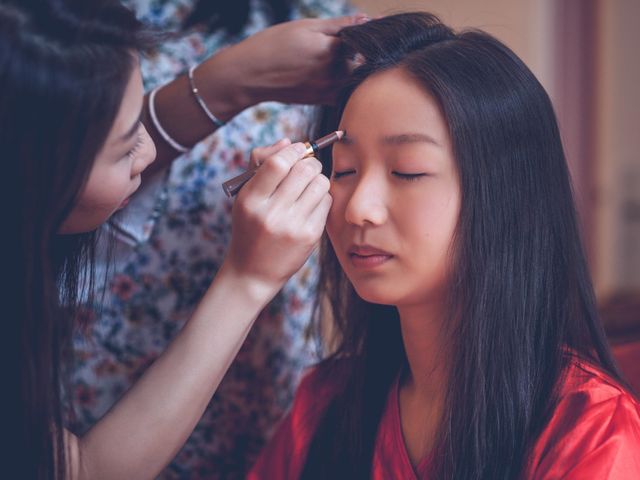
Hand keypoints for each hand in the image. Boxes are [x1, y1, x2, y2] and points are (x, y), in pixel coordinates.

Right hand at [199, 14, 368, 109]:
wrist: (250, 75)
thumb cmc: (275, 45)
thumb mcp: (306, 26)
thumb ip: (340, 25)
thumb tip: (367, 19)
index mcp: (332, 50)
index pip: (364, 41)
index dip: (368, 33)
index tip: (371, 28)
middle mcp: (335, 74)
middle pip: (364, 63)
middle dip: (363, 53)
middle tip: (349, 44)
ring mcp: (330, 90)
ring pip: (356, 79)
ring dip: (354, 68)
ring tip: (332, 58)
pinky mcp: (324, 100)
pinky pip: (344, 91)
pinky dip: (344, 81)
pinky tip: (329, 71)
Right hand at [224, 140, 331, 298]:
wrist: (253, 271)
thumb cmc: (250, 227)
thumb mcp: (245, 197)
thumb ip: (261, 164)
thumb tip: (288, 142)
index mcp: (250, 200)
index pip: (277, 163)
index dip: (292, 151)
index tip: (298, 149)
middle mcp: (271, 213)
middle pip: (304, 170)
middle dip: (310, 163)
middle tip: (307, 167)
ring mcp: (292, 226)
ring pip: (320, 184)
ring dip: (317, 179)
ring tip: (308, 186)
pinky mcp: (310, 236)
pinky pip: (326, 202)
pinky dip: (322, 197)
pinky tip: (311, 204)